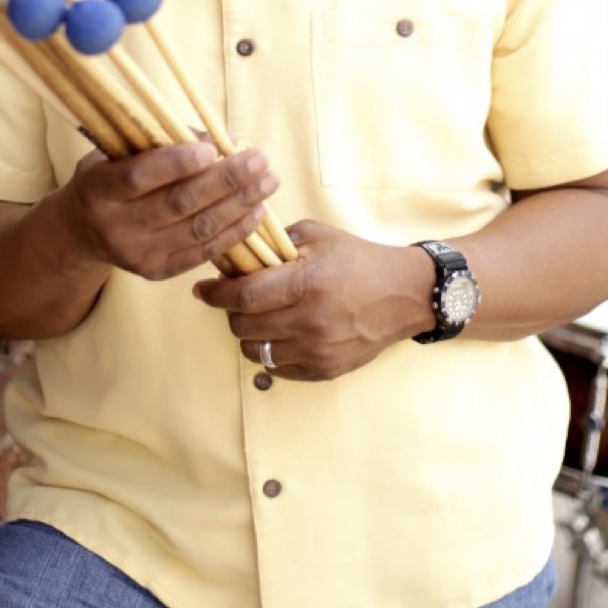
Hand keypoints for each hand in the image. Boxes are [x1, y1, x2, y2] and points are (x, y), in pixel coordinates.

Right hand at [61, 141, 279, 280]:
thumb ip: (166, 141)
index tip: (213, 148)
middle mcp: (114, 226)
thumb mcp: (121, 151)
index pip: (138, 176)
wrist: (83, 230)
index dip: (176, 163)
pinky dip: (234, 231)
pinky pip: (203, 252)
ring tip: (269, 181)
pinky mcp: (157, 272)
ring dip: (239, 204)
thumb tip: (226, 138)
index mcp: (97, 190)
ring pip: (197, 229)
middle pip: (178, 203)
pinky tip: (257, 211)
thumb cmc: (110, 176)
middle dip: (226, 180)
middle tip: (260, 160)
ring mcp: (136, 254)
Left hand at [192, 221, 434, 380]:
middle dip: (231, 312)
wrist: (404, 294)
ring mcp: (317, 350)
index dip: (215, 294)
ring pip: (256, 351)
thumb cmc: (360, 261)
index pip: (243, 296)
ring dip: (249, 334)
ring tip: (259, 318)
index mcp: (306, 284)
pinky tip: (280, 334)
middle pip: (244, 326)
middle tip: (237, 299)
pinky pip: (277, 369)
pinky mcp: (324, 370)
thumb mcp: (320, 237)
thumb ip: (279, 241)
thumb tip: (242, 250)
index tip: (203, 289)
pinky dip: (270, 352)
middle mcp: (309, 321)